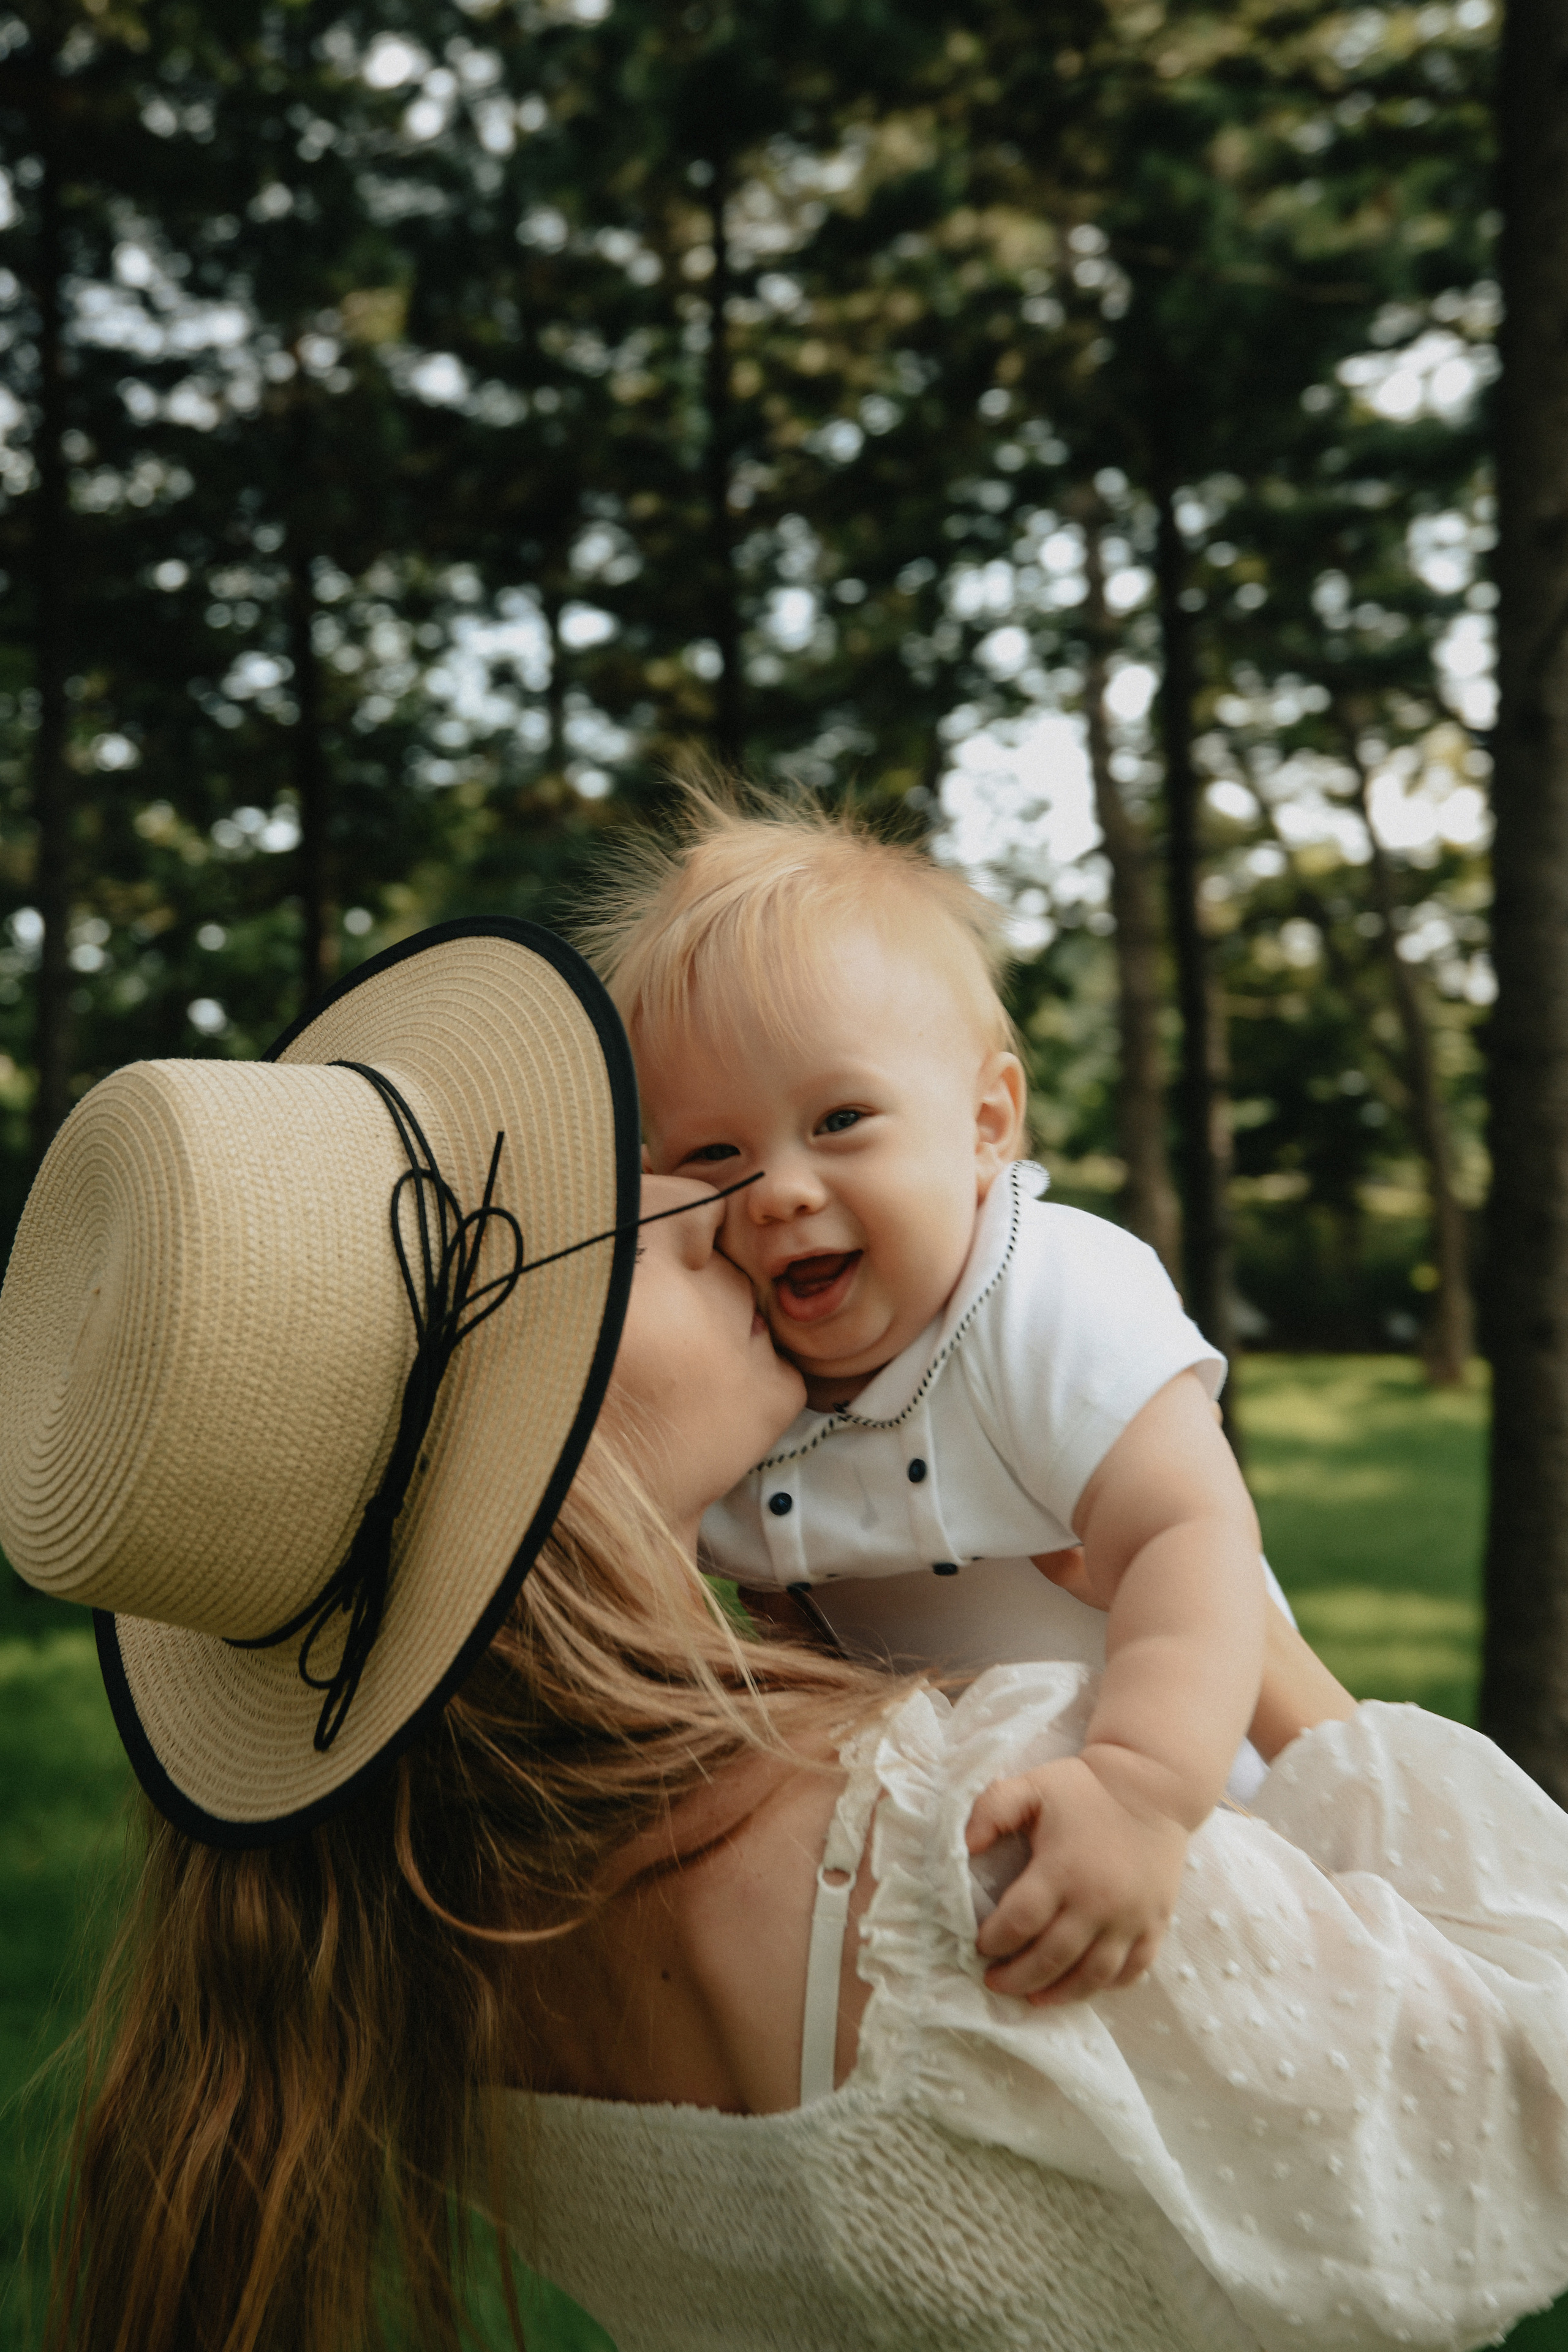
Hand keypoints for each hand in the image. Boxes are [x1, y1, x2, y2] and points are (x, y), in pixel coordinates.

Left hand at [966, 1750, 1188, 2004]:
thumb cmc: (1085, 1789)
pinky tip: (1082, 1987)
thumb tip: (965, 1847)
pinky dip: (1105, 1986)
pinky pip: (1131, 1971)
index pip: (1019, 1923)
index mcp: (1062, 1869)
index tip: (979, 1945)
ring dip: (1058, 1993)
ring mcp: (1130, 1918)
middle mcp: (1097, 1902)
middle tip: (995, 1982)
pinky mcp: (1155, 1924)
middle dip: (1016, 1977)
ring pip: (1091, 1976)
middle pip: (1050, 1958)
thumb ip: (991, 1811)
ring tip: (1033, 1997)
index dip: (994, 1940)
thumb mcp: (1031, 1787)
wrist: (1153, 1785)